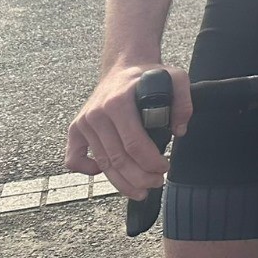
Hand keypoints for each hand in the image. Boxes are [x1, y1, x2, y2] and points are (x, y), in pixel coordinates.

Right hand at [64, 62, 192, 199]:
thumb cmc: (149, 75)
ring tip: (141, 191)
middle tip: (156, 183)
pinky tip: (107, 172)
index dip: (151, 162)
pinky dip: (87, 170)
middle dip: (139, 177)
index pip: (134, 144)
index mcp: (118, 102)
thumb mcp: (175, 77)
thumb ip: (183, 102)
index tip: (165, 167)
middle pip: (117, 158)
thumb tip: (179, 131)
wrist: (123, 66)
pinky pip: (73, 158)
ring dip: (122, 182)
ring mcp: (83, 122)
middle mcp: (97, 114)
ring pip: (102, 163)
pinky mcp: (75, 128)